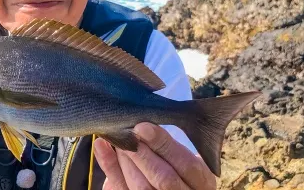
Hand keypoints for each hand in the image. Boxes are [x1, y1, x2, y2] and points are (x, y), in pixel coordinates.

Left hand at [94, 123, 215, 189]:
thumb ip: (174, 142)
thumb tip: (148, 120)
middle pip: (164, 178)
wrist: (172, 186)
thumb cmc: (178, 163)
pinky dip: (109, 167)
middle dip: (142, 153)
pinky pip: (121, 189)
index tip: (144, 126)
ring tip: (117, 136)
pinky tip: (102, 146)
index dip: (164, 145)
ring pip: (142, 187)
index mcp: (202, 180)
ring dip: (125, 159)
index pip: (186, 164)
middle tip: (128, 131)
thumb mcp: (188, 153)